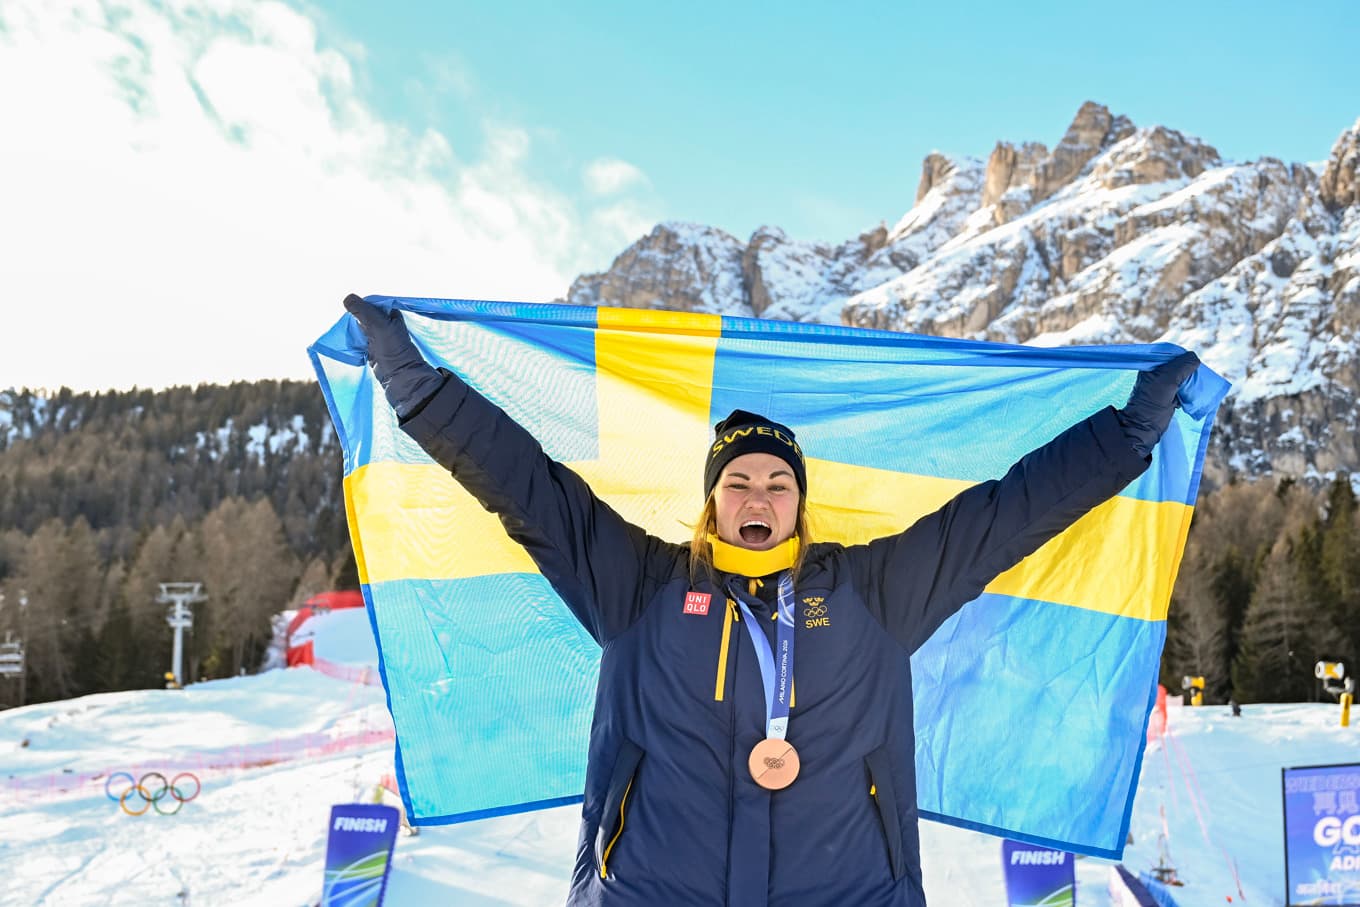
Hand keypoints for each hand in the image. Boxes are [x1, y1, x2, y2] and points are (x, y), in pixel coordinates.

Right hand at [343, 294, 445, 418]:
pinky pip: (358, 340)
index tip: (350, 310)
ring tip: (345, 332)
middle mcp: (385, 324)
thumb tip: (347, 298)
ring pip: (360, 328)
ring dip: (352, 329)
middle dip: (354, 317)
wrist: (399, 377)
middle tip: (346, 323)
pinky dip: (352, 340)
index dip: (361, 305)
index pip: (372, 303)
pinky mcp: (372, 350)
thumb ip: (364, 311)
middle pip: (364, 315)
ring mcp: (378, 338)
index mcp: (391, 315)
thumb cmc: (393, 349)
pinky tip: (346, 342)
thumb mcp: (379, 325)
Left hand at [1117, 350, 1199, 457]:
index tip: (1192, 365)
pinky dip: (1190, 391)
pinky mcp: (1171, 397)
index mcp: (1152, 366)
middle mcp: (1158, 373)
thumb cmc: (1152, 401)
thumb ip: (1181, 366)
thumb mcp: (1167, 379)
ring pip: (1184, 377)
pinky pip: (1185, 389)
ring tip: (1192, 388)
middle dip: (1189, 370)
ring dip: (1191, 382)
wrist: (1145, 427)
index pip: (1172, 353)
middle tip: (1194, 378)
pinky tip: (1190, 397)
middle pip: (1180, 365)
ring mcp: (1164, 385)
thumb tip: (1195, 358)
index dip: (1183, 357)